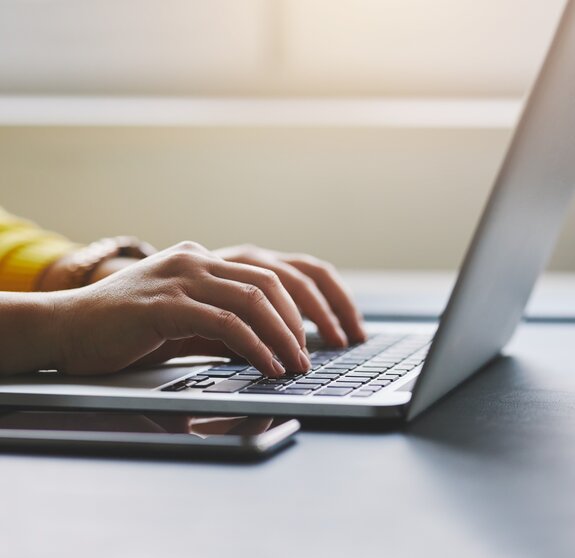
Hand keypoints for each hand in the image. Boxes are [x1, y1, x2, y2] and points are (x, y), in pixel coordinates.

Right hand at [51, 242, 311, 377]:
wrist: (65, 327)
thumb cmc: (125, 327)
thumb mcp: (184, 321)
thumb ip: (222, 327)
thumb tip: (266, 347)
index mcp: (201, 258)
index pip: (267, 273)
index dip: (299, 305)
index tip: (314, 336)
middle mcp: (195, 259)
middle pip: (269, 283)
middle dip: (299, 322)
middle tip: (308, 356)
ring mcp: (180, 277)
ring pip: (253, 300)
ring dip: (283, 336)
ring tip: (295, 365)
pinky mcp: (165, 304)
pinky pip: (225, 324)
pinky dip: (254, 347)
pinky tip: (268, 366)